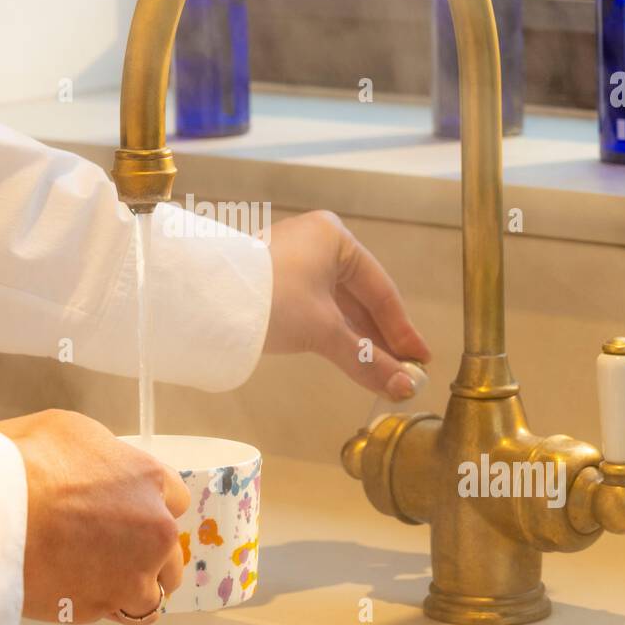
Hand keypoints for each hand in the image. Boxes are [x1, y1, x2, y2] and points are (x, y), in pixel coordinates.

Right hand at [0, 410, 188, 622]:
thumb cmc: (23, 464)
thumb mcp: (67, 430)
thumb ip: (96, 454)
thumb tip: (89, 464)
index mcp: (147, 479)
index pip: (175, 498)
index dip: (151, 505)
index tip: (132, 512)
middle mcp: (153, 528)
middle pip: (171, 548)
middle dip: (150, 549)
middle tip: (116, 547)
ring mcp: (132, 572)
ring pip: (154, 588)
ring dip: (136, 584)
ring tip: (103, 578)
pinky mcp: (103, 606)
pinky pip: (124, 613)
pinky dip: (112, 607)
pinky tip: (89, 595)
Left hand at [263, 210, 429, 398]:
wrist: (205, 298)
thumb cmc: (270, 299)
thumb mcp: (324, 331)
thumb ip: (366, 359)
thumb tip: (403, 387)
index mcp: (335, 238)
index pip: (380, 289)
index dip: (402, 328)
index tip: (420, 359)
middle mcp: (317, 241)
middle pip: (360, 296)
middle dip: (381, 337)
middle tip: (403, 370)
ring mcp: (294, 259)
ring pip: (337, 304)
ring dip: (358, 338)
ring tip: (380, 370)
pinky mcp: (275, 279)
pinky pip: (315, 307)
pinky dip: (333, 333)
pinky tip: (347, 356)